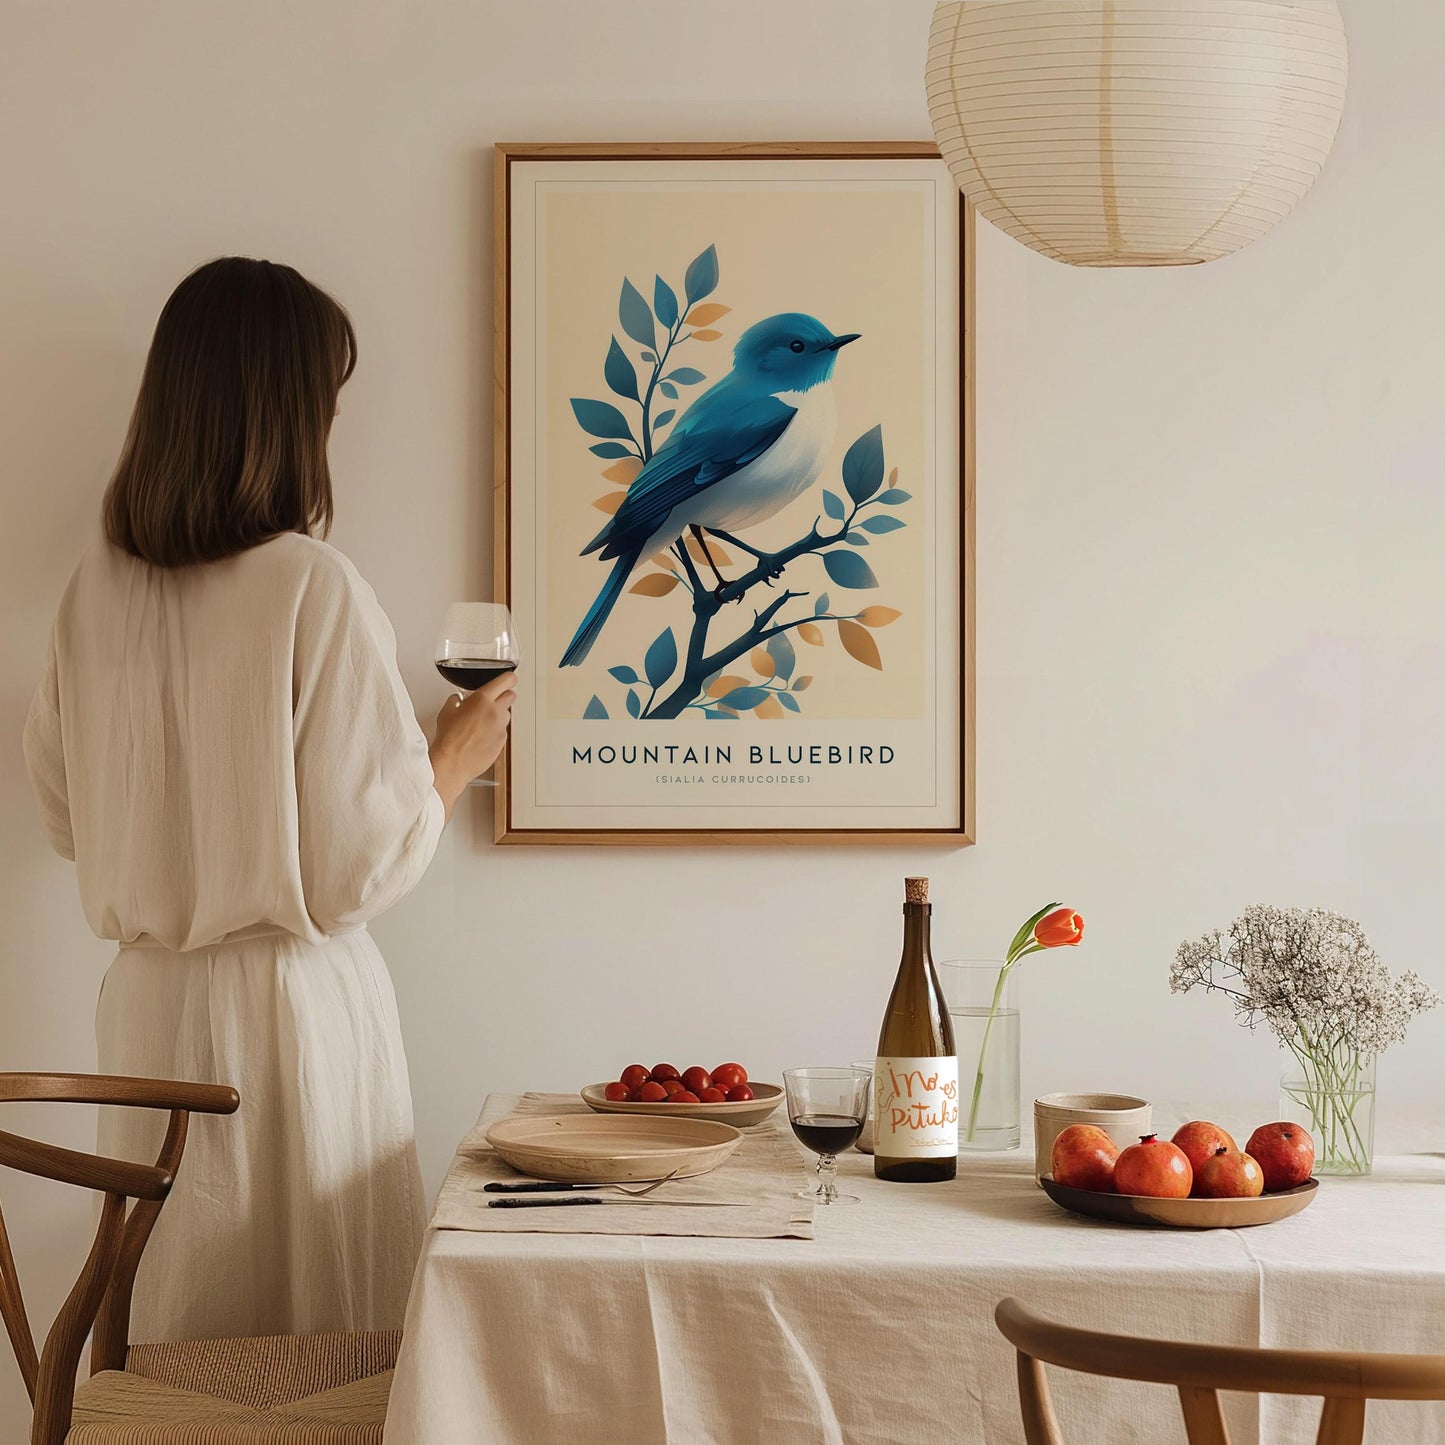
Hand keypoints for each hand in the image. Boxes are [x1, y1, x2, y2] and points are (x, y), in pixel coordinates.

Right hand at [430, 670, 515, 817]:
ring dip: (498, 715)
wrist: (452, 763)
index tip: (508, 679)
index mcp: (482, 699)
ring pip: (506, 715)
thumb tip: (459, 700)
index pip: (506, 681)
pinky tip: (481, 737)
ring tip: (481, 723)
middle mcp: (495, 712)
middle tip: (492, 701)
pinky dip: (495, 731)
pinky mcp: (502, 742)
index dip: (508, 679)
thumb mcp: (447, 711)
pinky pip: (502, 732)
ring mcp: (500, 728)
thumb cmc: (448, 739)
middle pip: (511, 696)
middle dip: (503, 696)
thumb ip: (456, 700)